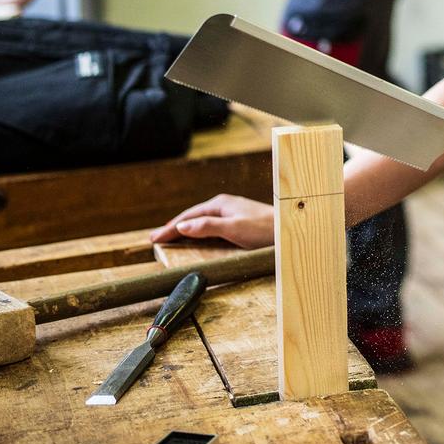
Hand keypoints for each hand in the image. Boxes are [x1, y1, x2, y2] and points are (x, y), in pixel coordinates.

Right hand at [151, 194, 274, 248]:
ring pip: (201, 222)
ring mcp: (231, 213)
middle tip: (155, 239)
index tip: (154, 239)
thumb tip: (182, 226)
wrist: (289, 229)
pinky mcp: (238, 222)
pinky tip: (197, 239)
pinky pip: (211, 227)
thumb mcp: (234, 228)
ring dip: (185, 230)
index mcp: (220, 204)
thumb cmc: (265, 229)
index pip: (188, 217)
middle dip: (174, 228)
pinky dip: (198, 233)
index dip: (170, 228)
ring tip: (171, 239)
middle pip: (193, 217)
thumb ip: (208, 227)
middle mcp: (224, 206)